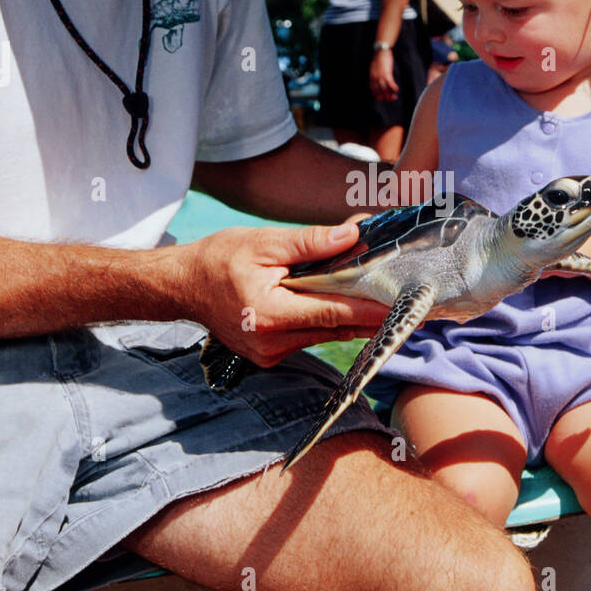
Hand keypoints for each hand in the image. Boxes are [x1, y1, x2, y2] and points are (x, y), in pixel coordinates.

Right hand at [180, 222, 385, 367]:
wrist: (182, 286)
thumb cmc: (218, 259)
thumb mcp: (263, 242)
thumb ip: (309, 242)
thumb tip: (351, 235)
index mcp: (268, 314)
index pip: (332, 312)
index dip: (370, 310)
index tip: (403, 307)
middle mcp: (271, 342)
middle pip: (334, 328)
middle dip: (370, 314)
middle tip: (408, 303)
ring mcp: (270, 353)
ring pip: (325, 335)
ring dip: (352, 318)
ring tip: (385, 300)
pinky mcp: (270, 355)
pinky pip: (309, 337)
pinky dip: (328, 322)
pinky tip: (347, 305)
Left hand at [369, 48, 398, 100]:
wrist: (380, 51)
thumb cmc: (378, 58)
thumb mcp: (374, 67)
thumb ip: (375, 74)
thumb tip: (378, 79)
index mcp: (371, 76)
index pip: (373, 89)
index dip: (376, 94)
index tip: (380, 98)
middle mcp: (375, 78)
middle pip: (379, 91)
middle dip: (384, 96)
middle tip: (389, 99)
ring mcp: (381, 77)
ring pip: (385, 89)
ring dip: (390, 94)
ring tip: (394, 97)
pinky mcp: (387, 74)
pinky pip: (390, 84)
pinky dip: (393, 88)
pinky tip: (396, 90)